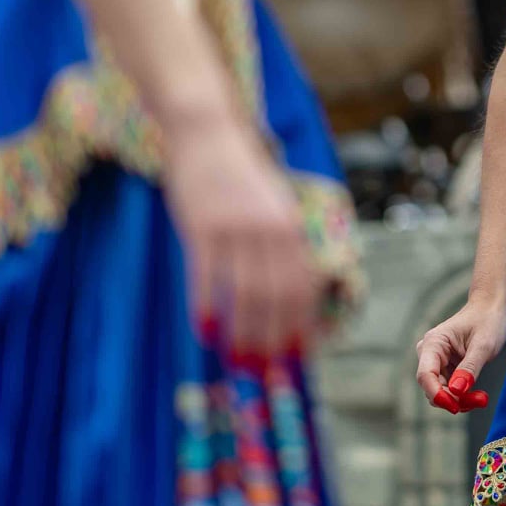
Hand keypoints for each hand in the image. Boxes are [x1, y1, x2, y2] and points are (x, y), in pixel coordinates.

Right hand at [163, 108, 317, 357]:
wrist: (208, 133)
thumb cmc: (240, 176)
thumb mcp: (273, 207)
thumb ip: (280, 247)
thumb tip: (287, 298)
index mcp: (292, 228)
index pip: (303, 287)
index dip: (302, 324)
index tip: (298, 356)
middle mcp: (270, 230)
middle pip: (276, 297)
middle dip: (272, 338)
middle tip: (265, 371)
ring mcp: (236, 228)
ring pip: (242, 293)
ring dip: (242, 333)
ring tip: (237, 361)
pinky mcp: (202, 226)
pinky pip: (206, 277)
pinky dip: (207, 308)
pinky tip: (205, 331)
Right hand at [416, 296, 505, 412]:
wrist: (490, 308)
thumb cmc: (487, 320)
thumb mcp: (484, 345)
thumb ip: (470, 367)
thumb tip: (456, 391)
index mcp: (433, 343)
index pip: (425, 375)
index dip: (437, 394)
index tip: (455, 407)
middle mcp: (430, 353)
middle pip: (433, 387)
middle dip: (454, 399)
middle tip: (481, 400)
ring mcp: (437, 362)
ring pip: (442, 392)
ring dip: (461, 400)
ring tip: (483, 398)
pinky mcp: (447, 369)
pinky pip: (450, 389)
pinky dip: (464, 396)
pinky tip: (479, 395)